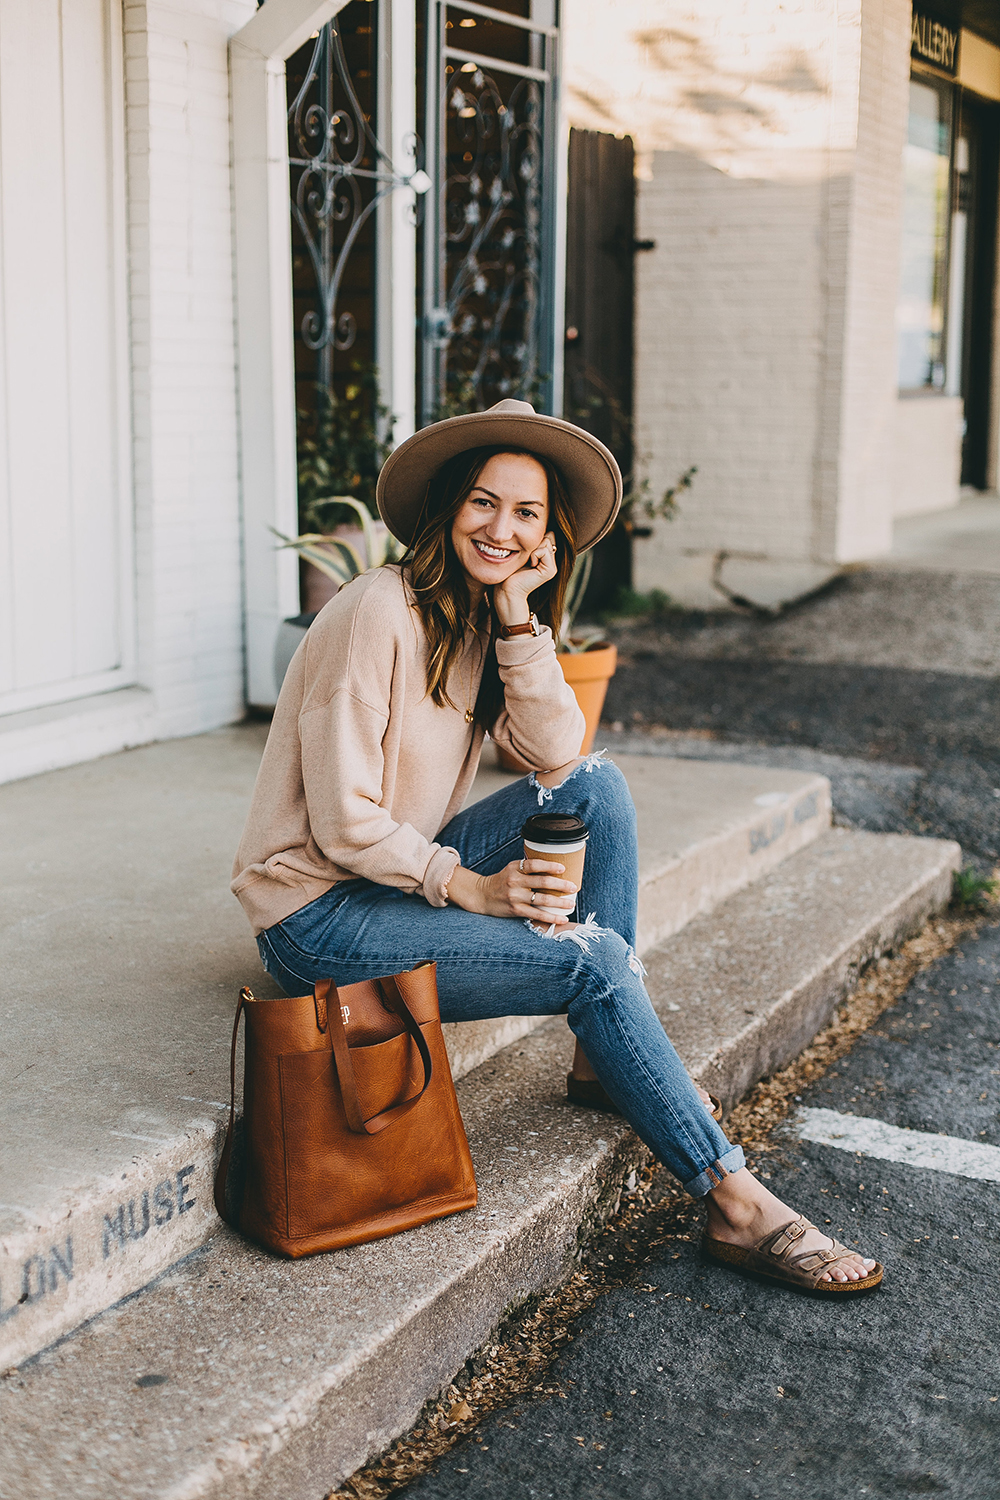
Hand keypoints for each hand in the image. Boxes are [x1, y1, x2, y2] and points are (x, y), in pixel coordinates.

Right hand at [447, 858, 576, 923]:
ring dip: (559, 902)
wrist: (482, 895)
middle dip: (560, 885)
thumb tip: (554, 868)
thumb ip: (528, 868)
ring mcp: (515, 896)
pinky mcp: (515, 910)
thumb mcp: (512, 869)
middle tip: (573, 887)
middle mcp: (514, 881)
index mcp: (515, 868)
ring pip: (541, 899)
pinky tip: (561, 918)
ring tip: (571, 903)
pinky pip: (536, 914)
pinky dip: (551, 916)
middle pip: (541, 882)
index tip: (563, 868)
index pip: (534, 864)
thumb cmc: (502, 881)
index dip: (549, 866)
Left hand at [493, 532, 557, 626]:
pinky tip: (530, 565)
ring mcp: (552, 567)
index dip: (535, 538)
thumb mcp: (522, 552)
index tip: (524, 551)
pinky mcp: (550, 571)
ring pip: (546, 541)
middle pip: (548, 535)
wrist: (507, 589)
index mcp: (546, 557)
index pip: (547, 534)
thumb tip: (543, 527)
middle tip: (526, 558)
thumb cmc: (509, 570)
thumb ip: (533, 541)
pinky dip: (534, 554)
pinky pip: (544, 550)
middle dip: (534, 541)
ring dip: (533, 548)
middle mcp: (551, 561)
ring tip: (527, 562)